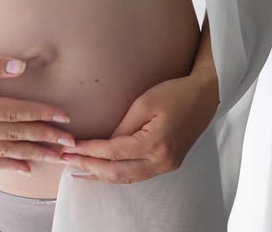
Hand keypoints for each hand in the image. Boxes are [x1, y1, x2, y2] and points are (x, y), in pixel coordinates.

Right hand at [0, 50, 75, 174]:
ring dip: (33, 154)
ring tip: (56, 157)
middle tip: (70, 141)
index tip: (64, 115)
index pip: (14, 112)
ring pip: (5, 151)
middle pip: (14, 135)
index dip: (41, 113)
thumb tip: (21, 68)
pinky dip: (7, 166)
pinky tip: (26, 169)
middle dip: (45, 137)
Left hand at [58, 72, 218, 183]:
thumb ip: (123, 126)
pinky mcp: (167, 164)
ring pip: (126, 178)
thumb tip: (103, 144)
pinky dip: (115, 175)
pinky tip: (100, 172)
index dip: (89, 151)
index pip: (113, 152)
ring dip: (99, 175)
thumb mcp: (144, 103)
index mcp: (156, 143)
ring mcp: (166, 166)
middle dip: (89, 167)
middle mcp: (162, 160)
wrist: (206, 96)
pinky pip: (136, 176)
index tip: (70, 147)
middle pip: (117, 171)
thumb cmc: (174, 93)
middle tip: (66, 160)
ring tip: (77, 170)